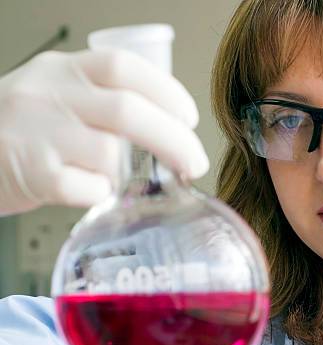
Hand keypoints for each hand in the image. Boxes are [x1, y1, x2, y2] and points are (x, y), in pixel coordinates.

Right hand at [0, 49, 208, 215]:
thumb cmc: (22, 128)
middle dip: (175, 140)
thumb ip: (102, 100)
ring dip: (134, 173)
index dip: (167, 91)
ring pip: (108, 152)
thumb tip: (169, 126)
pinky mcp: (28, 171)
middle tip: (194, 162)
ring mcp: (36, 132)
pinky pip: (83, 187)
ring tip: (133, 180)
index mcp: (64, 70)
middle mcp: (50, 94)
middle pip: (127, 111)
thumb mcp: (57, 94)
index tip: (189, 117)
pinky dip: (101, 193)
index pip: (124, 68)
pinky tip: (97, 191)